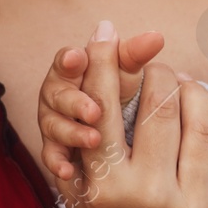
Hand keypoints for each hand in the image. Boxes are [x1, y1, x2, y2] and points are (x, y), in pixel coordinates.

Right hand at [39, 28, 162, 180]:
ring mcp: (57, 124)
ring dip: (73, 132)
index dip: (71, 60)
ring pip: (54, 126)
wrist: (116, 142)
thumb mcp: (127, 75)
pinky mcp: (58, 153)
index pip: (67, 62)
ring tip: (93, 139)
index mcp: (74, 70)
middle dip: (75, 101)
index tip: (78, 57)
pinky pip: (51, 157)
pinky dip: (56, 162)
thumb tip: (156, 37)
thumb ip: (135, 57)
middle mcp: (61, 95)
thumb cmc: (122, 94)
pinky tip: (66, 170)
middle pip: (57, 95)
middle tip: (94, 111)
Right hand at [40, 21, 207, 207]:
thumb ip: (79, 127)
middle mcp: (150, 200)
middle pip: (163, 108)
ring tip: (185, 82)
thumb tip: (90, 45)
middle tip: (156, 65)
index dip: (104, 65)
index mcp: (106, 190)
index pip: (105, 110)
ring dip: (195, 90)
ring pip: (205, 123)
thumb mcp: (80, 189)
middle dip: (158, 74)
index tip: (107, 35)